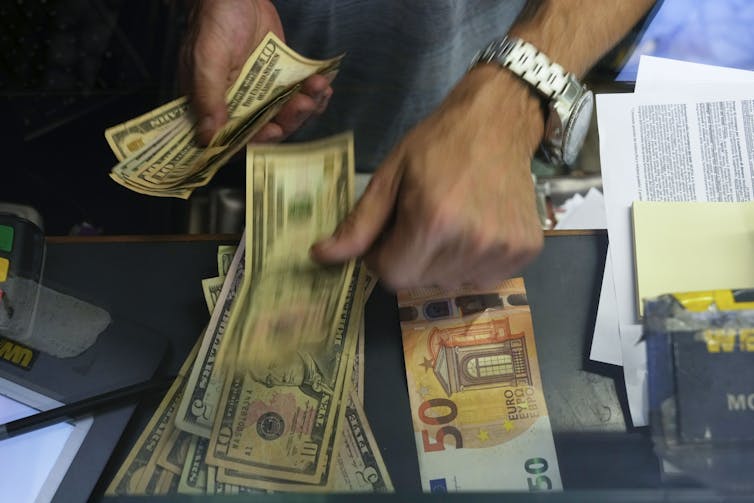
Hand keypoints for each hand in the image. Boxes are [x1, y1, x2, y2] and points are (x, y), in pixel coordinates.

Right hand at [181, 0, 332, 144]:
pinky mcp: (280, 82)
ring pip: (287, 116)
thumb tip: (208, 138)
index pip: (234, 140)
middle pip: (267, 131)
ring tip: (317, 88)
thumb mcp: (207, 59)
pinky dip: (314, 96)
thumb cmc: (214, 22)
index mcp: (213, 106)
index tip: (273, 131)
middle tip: (303, 104)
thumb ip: (209, 97)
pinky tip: (323, 87)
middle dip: (289, 121)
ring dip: (306, 108)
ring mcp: (261, 95)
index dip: (255, 143)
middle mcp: (238, 106)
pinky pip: (299, 97)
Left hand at [310, 66, 544, 289]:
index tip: (389, 233)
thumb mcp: (390, 175)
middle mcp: (471, 242)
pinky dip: (470, 262)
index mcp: (433, 221)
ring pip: (451, 282)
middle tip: (418, 222)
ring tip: (449, 223)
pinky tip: (474, 229)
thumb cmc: (438, 143)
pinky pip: (483, 278)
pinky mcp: (525, 252)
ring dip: (440, 263)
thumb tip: (321, 256)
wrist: (499, 122)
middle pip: (420, 281)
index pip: (391, 276)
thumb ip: (359, 223)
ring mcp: (503, 250)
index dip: (381, 257)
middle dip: (409, 259)